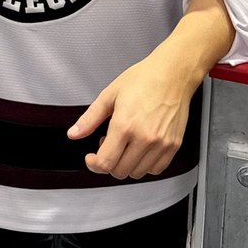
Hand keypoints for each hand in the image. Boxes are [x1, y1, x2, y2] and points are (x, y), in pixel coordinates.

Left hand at [66, 50, 198, 179]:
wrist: (172, 74)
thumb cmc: (143, 79)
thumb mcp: (109, 95)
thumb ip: (89, 119)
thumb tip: (74, 134)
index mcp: (125, 125)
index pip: (105, 163)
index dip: (94, 164)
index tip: (92, 158)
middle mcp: (145, 138)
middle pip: (120, 171)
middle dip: (108, 162)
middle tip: (108, 145)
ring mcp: (161, 144)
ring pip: (137, 173)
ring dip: (126, 164)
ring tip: (125, 144)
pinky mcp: (174, 145)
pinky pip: (156, 169)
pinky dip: (145, 165)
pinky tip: (139, 149)